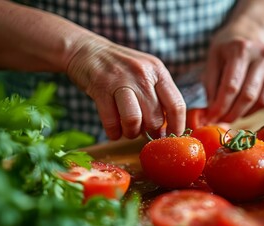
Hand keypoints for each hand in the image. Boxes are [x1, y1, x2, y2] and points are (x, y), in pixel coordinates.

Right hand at [66, 36, 185, 139]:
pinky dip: (114, 132)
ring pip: (134, 121)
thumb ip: (158, 95)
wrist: (86, 50)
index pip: (176, 105)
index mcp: (158, 71)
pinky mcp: (100, 89)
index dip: (176, 126)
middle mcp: (142, 74)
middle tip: (143, 130)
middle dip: (149, 131)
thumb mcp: (146, 72)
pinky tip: (114, 130)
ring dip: (131, 133)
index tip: (171, 136)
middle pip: (155, 118)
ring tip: (128, 130)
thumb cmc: (121, 68)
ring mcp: (120, 81)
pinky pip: (111, 122)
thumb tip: (167, 127)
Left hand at [203, 17, 263, 122]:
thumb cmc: (227, 48)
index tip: (210, 118)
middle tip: (219, 121)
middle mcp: (262, 56)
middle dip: (231, 114)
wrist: (251, 31)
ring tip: (229, 116)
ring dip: (243, 114)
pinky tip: (242, 109)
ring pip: (261, 101)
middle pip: (247, 96)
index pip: (231, 86)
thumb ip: (210, 86)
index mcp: (241, 49)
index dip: (220, 107)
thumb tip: (210, 113)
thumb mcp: (212, 59)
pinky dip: (254, 110)